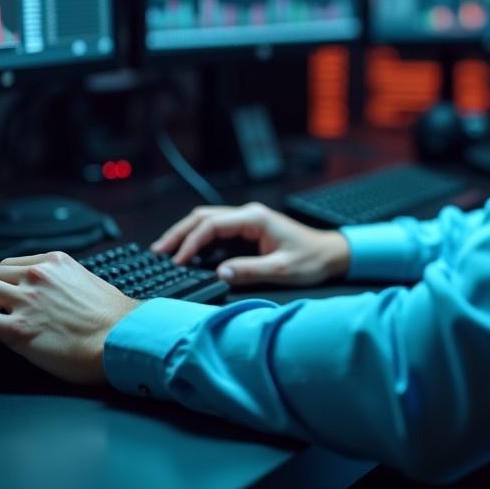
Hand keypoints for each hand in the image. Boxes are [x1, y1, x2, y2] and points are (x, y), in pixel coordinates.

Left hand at [0, 251, 139, 383]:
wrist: (124, 339)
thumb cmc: (114, 318)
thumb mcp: (88, 282)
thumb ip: (63, 283)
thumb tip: (53, 296)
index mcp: (55, 262)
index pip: (11, 264)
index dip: (2, 282)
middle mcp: (38, 275)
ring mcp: (27, 301)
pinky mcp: (19, 329)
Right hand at [151, 202, 350, 287]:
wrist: (331, 254)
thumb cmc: (311, 259)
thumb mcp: (282, 270)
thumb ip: (250, 271)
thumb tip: (220, 273)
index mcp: (255, 219)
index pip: (212, 225)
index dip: (191, 242)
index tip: (178, 261)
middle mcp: (249, 215)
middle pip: (203, 217)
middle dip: (179, 233)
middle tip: (157, 251)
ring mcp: (248, 221)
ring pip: (208, 220)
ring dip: (186, 233)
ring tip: (166, 250)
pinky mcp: (249, 230)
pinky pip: (217, 230)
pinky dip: (199, 239)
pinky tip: (189, 252)